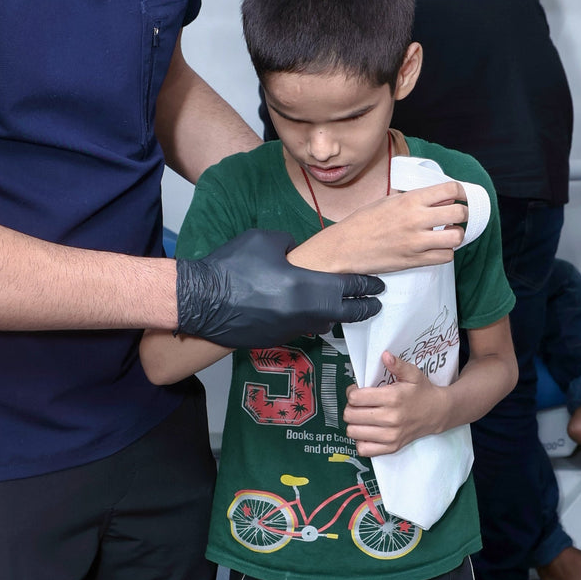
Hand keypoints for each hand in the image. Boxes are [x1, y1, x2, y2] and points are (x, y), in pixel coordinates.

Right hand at [176, 229, 384, 347]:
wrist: (201, 301)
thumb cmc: (233, 266)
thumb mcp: (265, 240)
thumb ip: (290, 244)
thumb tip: (297, 252)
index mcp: (308, 287)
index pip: (349, 287)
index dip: (367, 285)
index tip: (379, 286)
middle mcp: (306, 313)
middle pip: (344, 312)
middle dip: (362, 307)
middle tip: (375, 303)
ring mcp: (290, 330)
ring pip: (322, 322)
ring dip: (335, 314)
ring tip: (342, 306)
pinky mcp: (275, 339)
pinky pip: (301, 327)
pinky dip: (309, 319)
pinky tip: (304, 310)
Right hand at [308, 184, 467, 274]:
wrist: (346, 247)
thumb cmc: (363, 222)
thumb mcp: (387, 200)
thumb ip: (412, 198)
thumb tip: (435, 198)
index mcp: (409, 200)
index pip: (450, 189)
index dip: (461, 192)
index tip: (461, 196)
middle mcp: (416, 219)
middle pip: (459, 212)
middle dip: (463, 213)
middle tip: (457, 215)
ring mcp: (417, 242)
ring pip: (457, 237)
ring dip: (456, 234)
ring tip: (447, 233)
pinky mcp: (415, 261)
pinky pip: (445, 257)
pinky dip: (446, 252)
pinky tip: (437, 247)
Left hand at [343, 353, 448, 456]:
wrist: (438, 412)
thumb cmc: (422, 391)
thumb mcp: (413, 373)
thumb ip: (397, 364)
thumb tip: (385, 355)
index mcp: (392, 397)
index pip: (355, 398)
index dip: (351, 392)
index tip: (357, 390)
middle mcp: (390, 418)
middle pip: (350, 415)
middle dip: (350, 407)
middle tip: (358, 404)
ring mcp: (391, 435)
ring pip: (353, 432)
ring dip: (353, 423)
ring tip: (362, 417)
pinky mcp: (392, 447)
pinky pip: (364, 449)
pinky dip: (360, 440)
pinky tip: (367, 431)